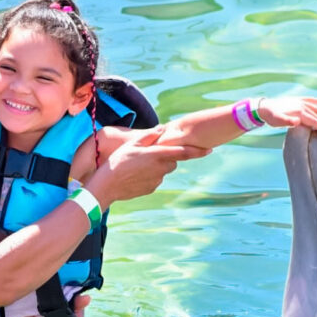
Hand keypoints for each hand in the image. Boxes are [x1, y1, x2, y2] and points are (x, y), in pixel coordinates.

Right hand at [87, 128, 209, 208]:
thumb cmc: (116, 162)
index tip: (210, 150)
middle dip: (166, 157)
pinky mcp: (151, 189)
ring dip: (157, 166)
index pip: (183, 152)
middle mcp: (160, 169)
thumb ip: (149, 136)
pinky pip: (155, 180)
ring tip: (137, 166)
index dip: (198, 151)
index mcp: (157, 155)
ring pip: (163, 171)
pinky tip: (135, 175)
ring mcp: (156, 181)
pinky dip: (149, 176)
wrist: (106, 187)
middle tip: (148, 155)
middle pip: (172, 161)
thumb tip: (163, 128)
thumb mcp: (131, 144)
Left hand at [257, 97, 316, 135]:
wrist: (264, 107)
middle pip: (316, 115)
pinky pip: (308, 99)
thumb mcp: (278, 121)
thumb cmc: (271, 117)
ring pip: (315, 107)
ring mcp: (299, 102)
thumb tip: (297, 122)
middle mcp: (301, 105)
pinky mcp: (296, 100)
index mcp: (299, 111)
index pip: (313, 120)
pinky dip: (315, 100)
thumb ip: (288, 122)